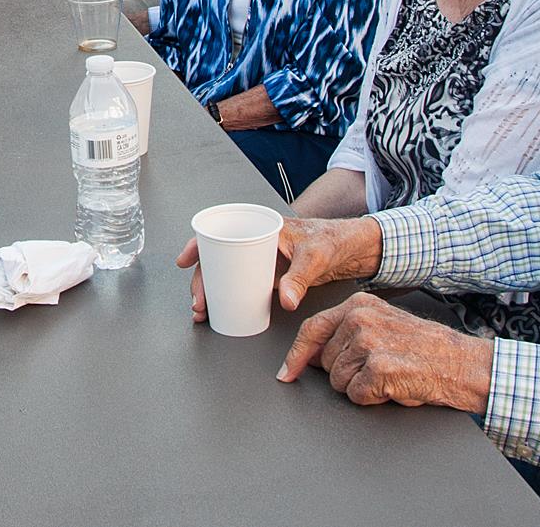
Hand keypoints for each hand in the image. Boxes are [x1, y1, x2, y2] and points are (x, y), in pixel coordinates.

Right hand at [175, 216, 375, 323]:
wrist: (354, 248)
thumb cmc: (335, 238)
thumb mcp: (317, 256)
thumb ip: (300, 278)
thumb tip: (285, 299)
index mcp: (263, 227)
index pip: (222, 231)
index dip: (198, 244)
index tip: (185, 259)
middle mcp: (258, 242)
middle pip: (218, 259)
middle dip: (202, 281)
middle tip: (198, 302)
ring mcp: (262, 260)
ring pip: (227, 274)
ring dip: (212, 292)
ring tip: (204, 311)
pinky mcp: (270, 276)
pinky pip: (242, 284)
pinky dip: (228, 297)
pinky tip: (221, 310)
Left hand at [275, 292, 493, 413]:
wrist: (461, 363)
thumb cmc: (424, 348)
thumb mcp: (382, 326)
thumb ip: (347, 332)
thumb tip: (312, 355)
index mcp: (358, 304)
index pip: (312, 329)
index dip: (297, 356)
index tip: (286, 373)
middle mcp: (359, 318)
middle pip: (325, 362)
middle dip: (345, 374)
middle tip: (377, 369)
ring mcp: (368, 341)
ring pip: (337, 381)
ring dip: (360, 387)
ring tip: (388, 375)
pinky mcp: (377, 367)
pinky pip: (356, 394)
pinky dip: (373, 398)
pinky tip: (393, 385)